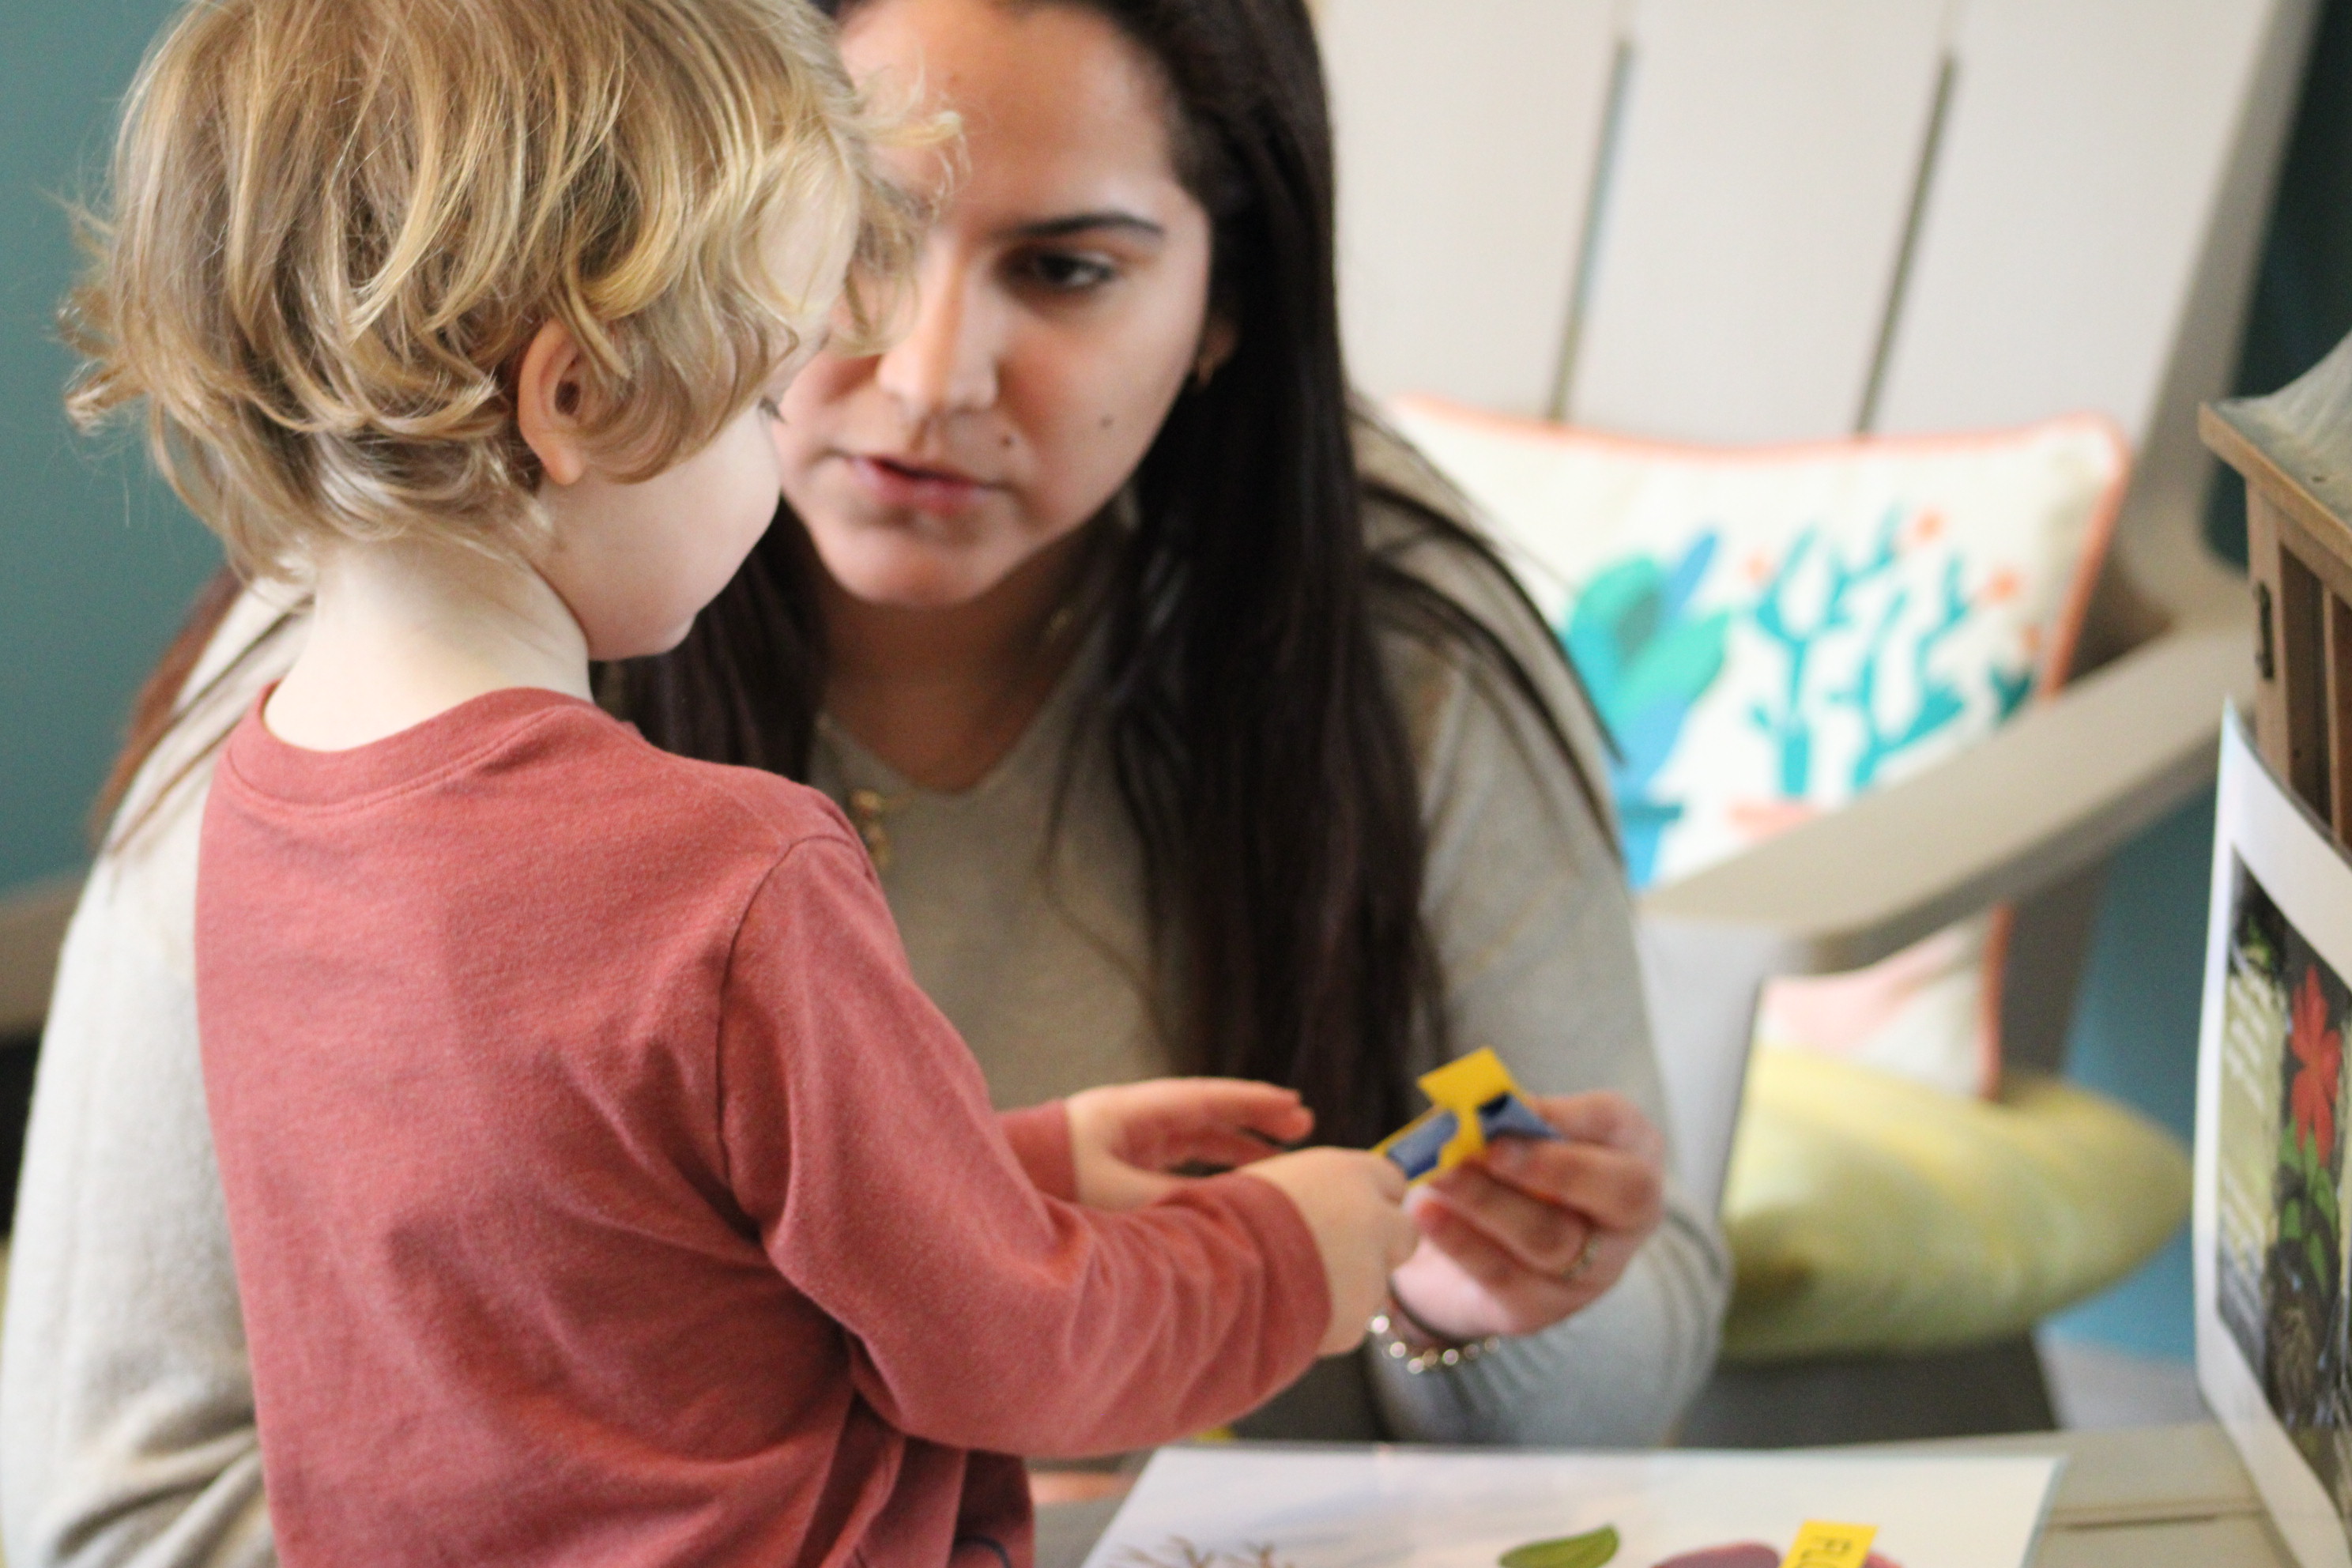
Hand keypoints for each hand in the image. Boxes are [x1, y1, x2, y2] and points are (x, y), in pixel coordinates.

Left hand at [1064, 1078, 1313, 1210]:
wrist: (991, 1192)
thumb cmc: (1044, 1186)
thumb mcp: (1112, 1195)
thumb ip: (1169, 1201)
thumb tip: (1222, 1211)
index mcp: (1127, 1113)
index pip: (1202, 1099)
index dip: (1251, 1102)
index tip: (1294, 1105)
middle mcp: (1129, 1121)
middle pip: (1204, 1113)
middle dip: (1253, 1120)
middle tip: (1303, 1126)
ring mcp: (1124, 1142)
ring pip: (1193, 1138)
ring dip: (1236, 1147)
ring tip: (1281, 1162)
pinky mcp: (1116, 1166)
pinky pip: (1176, 1160)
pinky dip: (1209, 1169)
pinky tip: (1234, 1186)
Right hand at [1237, 1148, 1417, 1355]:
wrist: (1218, 1269)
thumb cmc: (1228, 1216)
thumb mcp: (1271, 1181)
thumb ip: (1310, 1190)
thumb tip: (1314, 1200)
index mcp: (1351, 1173)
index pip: (1392, 1180)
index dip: (1373, 1199)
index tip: (1355, 1213)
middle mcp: (1373, 1219)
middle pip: (1403, 1235)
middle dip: (1380, 1249)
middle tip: (1338, 1258)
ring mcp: (1371, 1273)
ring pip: (1375, 1284)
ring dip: (1349, 1289)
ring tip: (1295, 1288)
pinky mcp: (1358, 1320)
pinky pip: (1351, 1322)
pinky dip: (1329, 1322)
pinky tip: (1291, 1313)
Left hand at [1386, 1091, 1665, 1343]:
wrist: (1461, 1248)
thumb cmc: (1500, 1171)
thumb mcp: (1511, 1135)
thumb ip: (1504, 1119)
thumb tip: (1479, 1106)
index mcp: (1626, 1151)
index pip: (1617, 1123)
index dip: (1570, 1114)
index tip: (1517, 1102)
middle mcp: (1626, 1217)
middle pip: (1618, 1193)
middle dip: (1554, 1167)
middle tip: (1492, 1148)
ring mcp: (1590, 1272)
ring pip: (1552, 1239)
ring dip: (1490, 1201)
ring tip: (1441, 1173)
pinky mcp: (1538, 1309)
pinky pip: (1503, 1275)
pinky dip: (1459, 1239)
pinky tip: (1424, 1210)